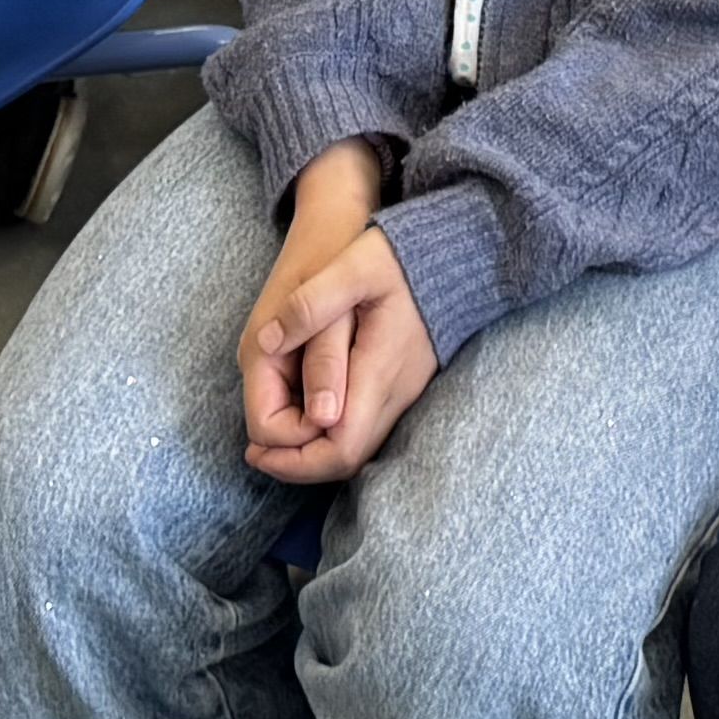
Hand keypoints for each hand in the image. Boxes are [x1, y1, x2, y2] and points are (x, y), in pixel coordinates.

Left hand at [242, 210, 440, 486]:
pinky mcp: (405, 384)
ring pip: (358, 449)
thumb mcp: (353, 265)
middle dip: (298, 465)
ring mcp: (404, 392)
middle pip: (347, 459)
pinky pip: (366, 428)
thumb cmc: (403, 257)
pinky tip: (306, 414)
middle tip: (256, 453)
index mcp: (379, 370)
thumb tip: (268, 342)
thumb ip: (311, 304)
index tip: (256, 450)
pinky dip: (331, 435)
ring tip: (272, 438)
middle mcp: (396, 393)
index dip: (295, 461)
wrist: (461, 253)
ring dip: (313, 453)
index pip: (339, 447)